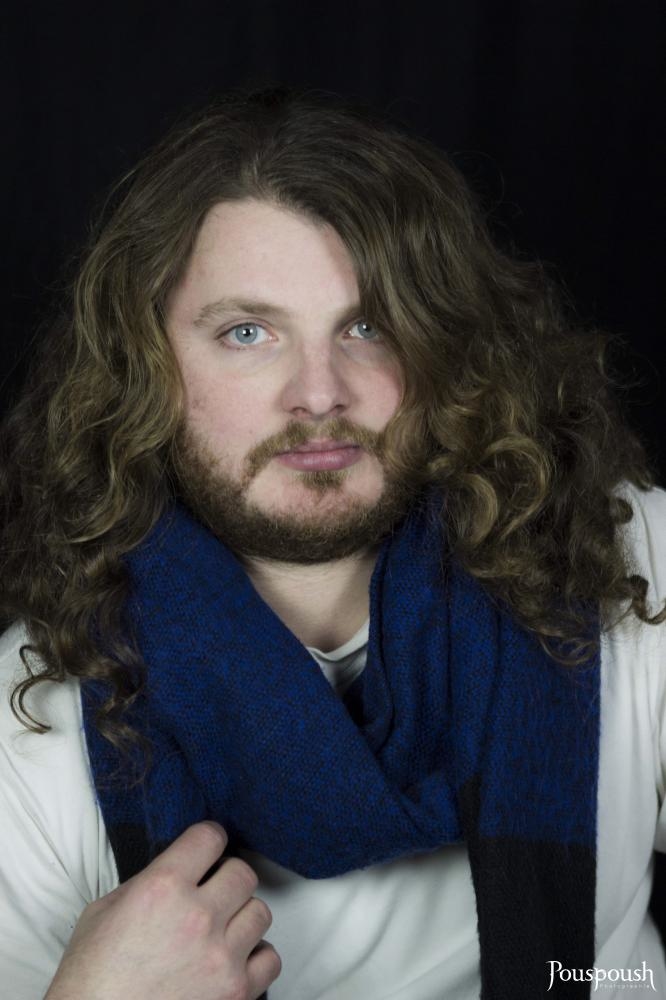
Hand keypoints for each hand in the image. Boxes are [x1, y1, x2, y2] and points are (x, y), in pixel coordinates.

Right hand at [44, 821, 280, 999]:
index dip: (208, 840)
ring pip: (261, 912)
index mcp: (162, 888)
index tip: (206, 850)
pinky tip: (233, 960)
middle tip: (212, 893)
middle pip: (243, 873)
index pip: (209, 837)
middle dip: (227, 879)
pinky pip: (270, 959)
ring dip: (242, 918)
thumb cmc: (90, 979)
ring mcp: (220, 957)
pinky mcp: (235, 993)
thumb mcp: (103, 912)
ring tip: (221, 931)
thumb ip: (147, 882)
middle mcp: (197, 917)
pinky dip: (255, 958)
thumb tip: (179, 870)